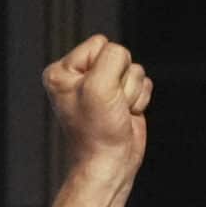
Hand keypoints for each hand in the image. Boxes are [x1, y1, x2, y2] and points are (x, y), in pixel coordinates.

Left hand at [44, 35, 150, 178]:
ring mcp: (102, 85)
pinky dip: (139, 98)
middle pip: (120, 54)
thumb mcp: (98, 85)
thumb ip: (111, 57)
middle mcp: (79, 76)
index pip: (100, 43)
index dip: (106, 67)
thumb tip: (122, 56)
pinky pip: (143, 81)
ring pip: (134, 68)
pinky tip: (125, 114)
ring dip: (130, 92)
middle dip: (121, 79)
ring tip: (115, 111)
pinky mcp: (121, 94)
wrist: (109, 162)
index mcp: (62, 71)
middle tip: (108, 105)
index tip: (95, 94)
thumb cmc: (96, 131)